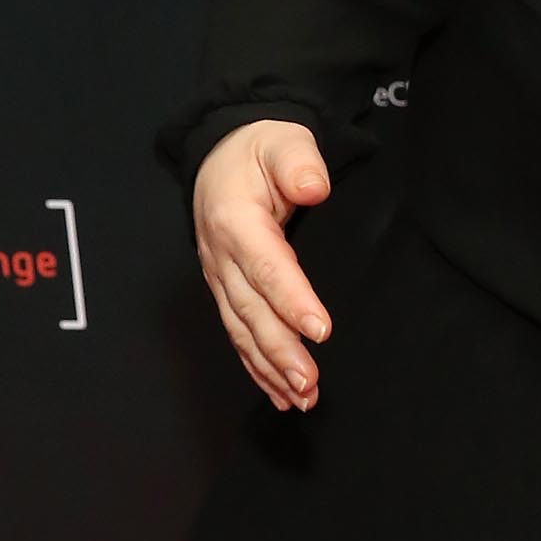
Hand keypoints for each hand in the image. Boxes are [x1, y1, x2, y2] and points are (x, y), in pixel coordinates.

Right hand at [191, 119, 333, 410]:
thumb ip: (298, 161)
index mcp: (236, 220)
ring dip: (270, 368)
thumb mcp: (282, 142)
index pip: (266, 266)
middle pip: (250, 309)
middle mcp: (222, 256)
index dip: (291, 299)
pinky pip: (239, 334)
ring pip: (242, 330)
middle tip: (310, 382)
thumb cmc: (259, 151)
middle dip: (279, 350)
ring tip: (301, 398)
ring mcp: (220, 278)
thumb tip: (313, 186)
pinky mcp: (226, 291)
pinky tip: (281, 394)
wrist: (222, 155)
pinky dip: (258, 367)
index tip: (320, 329)